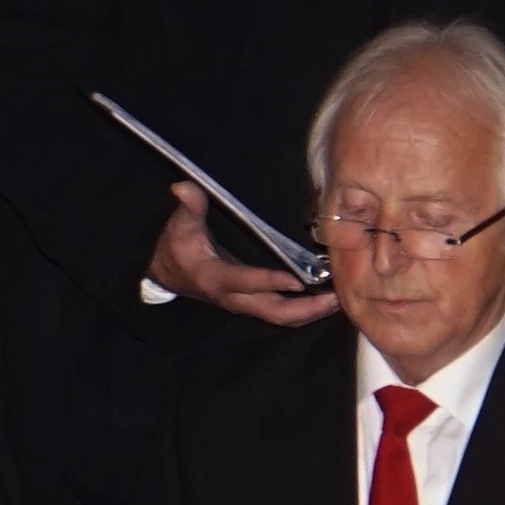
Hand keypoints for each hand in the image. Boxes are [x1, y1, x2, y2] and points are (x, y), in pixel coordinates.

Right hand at [150, 188, 339, 328]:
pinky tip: (325, 299)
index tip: (298, 279)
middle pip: (274, 311)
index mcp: (216, 278)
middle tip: (335, 296)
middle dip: (306, 308)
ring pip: (281, 317)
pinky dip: (305, 310)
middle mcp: (233, 298)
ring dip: (310, 312)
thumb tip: (184, 186)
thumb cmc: (176, 247)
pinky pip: (282, 314)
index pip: (247, 281)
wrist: (166, 273)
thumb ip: (189, 207)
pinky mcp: (252, 304)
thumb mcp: (180, 226)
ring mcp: (244, 304)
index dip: (271, 281)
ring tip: (338, 299)